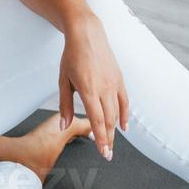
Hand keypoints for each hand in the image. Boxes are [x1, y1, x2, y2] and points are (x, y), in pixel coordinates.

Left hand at [58, 14, 128, 159]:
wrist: (87, 34)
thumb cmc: (72, 56)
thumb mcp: (63, 80)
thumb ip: (65, 105)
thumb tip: (64, 126)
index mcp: (88, 89)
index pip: (96, 119)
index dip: (101, 138)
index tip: (103, 152)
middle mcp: (103, 88)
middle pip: (108, 120)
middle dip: (108, 139)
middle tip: (107, 155)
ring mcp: (113, 83)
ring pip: (116, 112)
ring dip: (115, 130)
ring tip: (112, 144)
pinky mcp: (119, 78)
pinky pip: (124, 101)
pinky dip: (125, 115)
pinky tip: (123, 126)